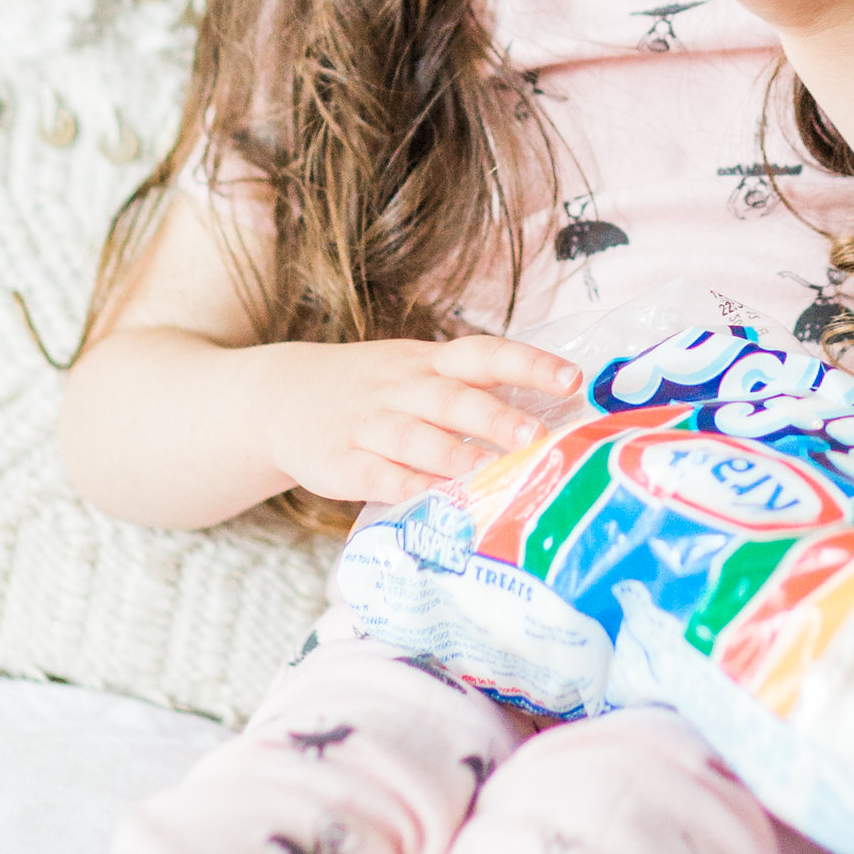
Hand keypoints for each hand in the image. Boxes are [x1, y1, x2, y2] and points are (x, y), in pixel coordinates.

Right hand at [261, 333, 579, 508]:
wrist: (280, 397)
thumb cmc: (373, 390)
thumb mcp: (417, 373)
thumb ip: (471, 390)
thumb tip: (551, 414)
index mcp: (429, 362)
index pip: (485, 354)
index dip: (529, 364)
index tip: (573, 379)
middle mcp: (402, 388)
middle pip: (453, 398)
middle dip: (496, 415)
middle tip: (536, 435)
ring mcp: (368, 424)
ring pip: (415, 436)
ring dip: (454, 454)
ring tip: (491, 471)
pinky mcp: (341, 462)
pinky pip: (376, 474)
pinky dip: (405, 486)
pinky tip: (433, 500)